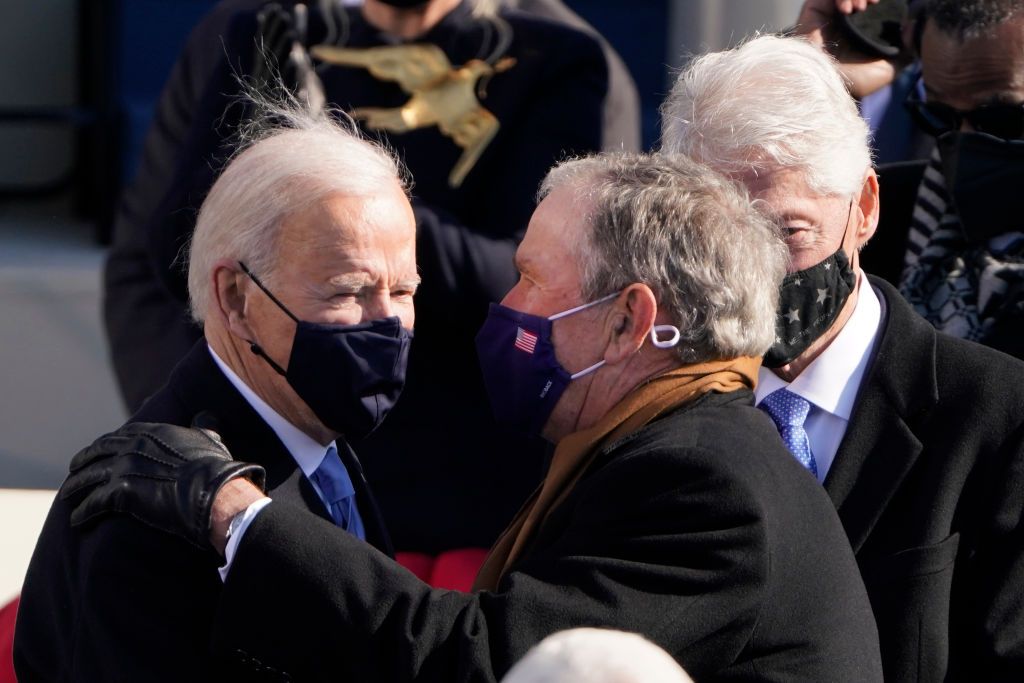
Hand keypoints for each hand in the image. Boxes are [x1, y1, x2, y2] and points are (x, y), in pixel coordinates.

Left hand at [60, 419, 265, 552]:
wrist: (213, 492)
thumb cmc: (215, 467)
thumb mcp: (210, 438)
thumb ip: (203, 425)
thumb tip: (206, 416)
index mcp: (150, 431)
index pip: (117, 436)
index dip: (104, 446)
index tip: (97, 453)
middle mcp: (132, 446)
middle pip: (96, 454)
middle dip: (82, 463)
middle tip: (75, 471)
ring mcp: (123, 468)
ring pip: (88, 478)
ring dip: (75, 487)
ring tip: (67, 496)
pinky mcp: (120, 493)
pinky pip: (92, 503)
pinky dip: (82, 512)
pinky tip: (76, 518)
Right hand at [795, 0, 898, 98]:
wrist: (832, 87)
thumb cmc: (857, 82)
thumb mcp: (890, 67)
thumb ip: (906, 48)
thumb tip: (913, 25)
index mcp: (858, 27)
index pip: (866, 1)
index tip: (878, 2)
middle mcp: (841, 19)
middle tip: (871, 3)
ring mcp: (826, 15)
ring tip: (859, 8)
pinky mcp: (813, 12)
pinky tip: (847, 10)